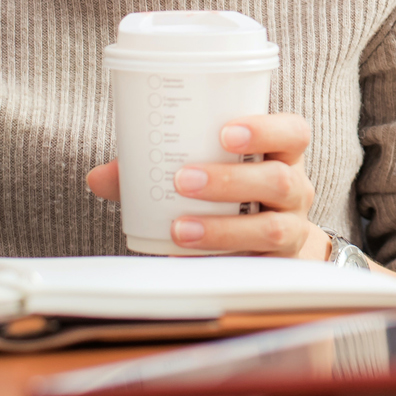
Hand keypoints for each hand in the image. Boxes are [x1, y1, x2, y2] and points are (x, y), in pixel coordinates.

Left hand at [86, 113, 327, 259]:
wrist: (272, 244)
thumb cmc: (233, 193)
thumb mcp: (208, 169)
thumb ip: (156, 168)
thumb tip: (100, 177)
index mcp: (282, 155)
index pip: (293, 133)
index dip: (266, 129)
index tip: (225, 132)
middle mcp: (295, 190)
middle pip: (280, 180)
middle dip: (231, 180)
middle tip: (184, 179)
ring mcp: (292, 229)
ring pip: (271, 228)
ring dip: (222, 228)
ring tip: (180, 227)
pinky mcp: (277, 266)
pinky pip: (255, 266)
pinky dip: (218, 261)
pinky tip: (185, 259)